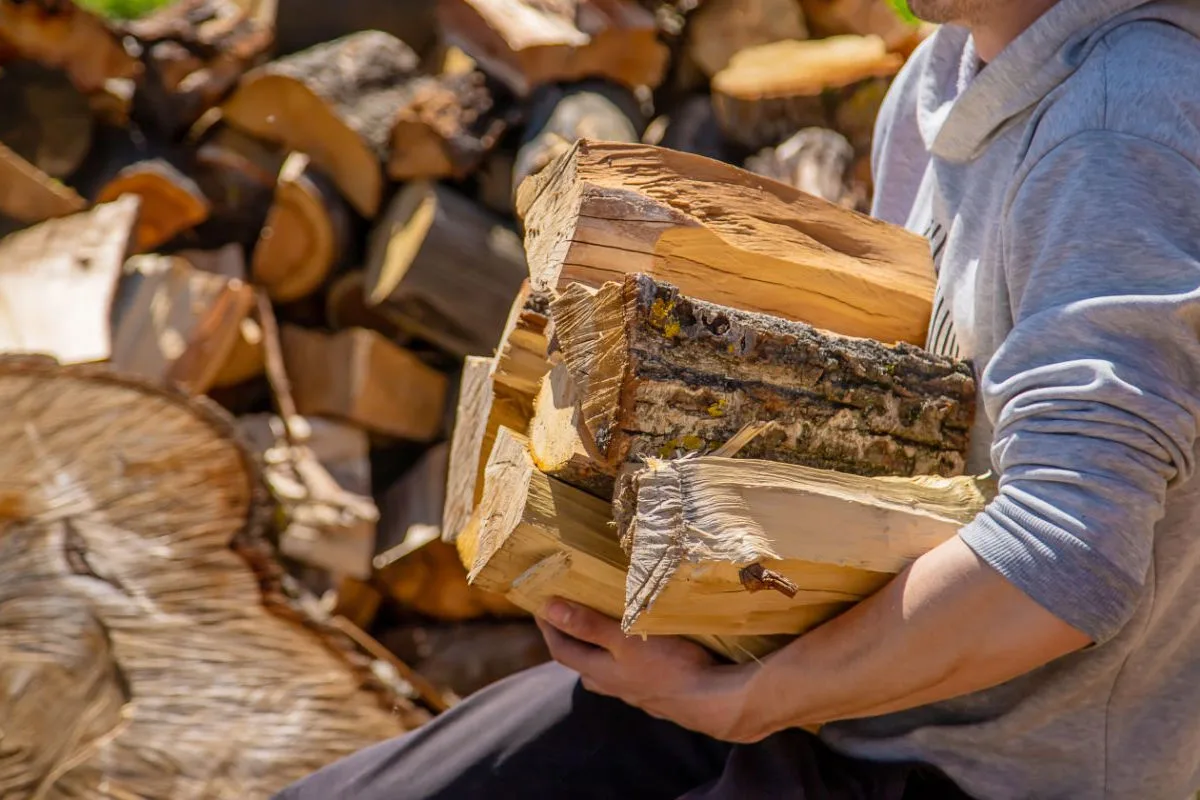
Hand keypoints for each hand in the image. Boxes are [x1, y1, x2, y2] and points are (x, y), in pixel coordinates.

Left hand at [535, 598, 761, 741]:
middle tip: (567, 617)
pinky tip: (642, 656)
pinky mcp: (660, 695)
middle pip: (582, 665)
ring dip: (599, 656)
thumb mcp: (625, 639)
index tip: (539, 605)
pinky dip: (627, 664)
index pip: (562, 650)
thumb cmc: (670, 665)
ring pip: (608, 675)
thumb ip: (588, 625)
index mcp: (600, 672)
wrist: (714, 702)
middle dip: (570, 642)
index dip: (548, 627)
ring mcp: (638, 694)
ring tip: (602, 635)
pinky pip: (634, 678)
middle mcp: (615, 686)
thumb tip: (548, 608)